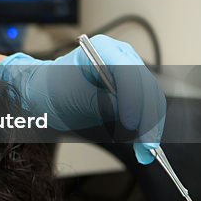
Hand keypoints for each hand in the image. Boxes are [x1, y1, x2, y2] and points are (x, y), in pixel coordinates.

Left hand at [0, 35, 165, 163]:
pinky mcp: (135, 90)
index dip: (132, 98)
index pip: (127, 71)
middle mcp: (122, 56)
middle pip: (146, 86)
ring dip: (151, 128)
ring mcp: (131, 72)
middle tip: (146, 146)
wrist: (47, 92)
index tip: (129, 123)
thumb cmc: (54, 89)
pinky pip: (148, 109)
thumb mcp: (74, 97)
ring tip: (145, 152)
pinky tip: (144, 149)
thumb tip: (134, 120)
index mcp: (103, 48)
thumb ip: (104, 104)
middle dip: (147, 118)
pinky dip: (147, 129)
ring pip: (152, 100)